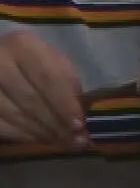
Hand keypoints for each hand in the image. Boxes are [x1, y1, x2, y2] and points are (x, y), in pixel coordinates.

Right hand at [0, 31, 85, 145]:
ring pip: (14, 114)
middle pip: (30, 99)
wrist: (2, 65)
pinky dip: (24, 135)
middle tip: (77, 140)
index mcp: (22, 46)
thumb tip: (83, 116)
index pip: (47, 78)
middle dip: (57, 123)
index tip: (80, 124)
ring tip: (64, 142)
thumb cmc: (35, 63)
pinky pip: (1, 125)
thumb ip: (67, 84)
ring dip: (42, 132)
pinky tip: (42, 139)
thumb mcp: (54, 64)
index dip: (65, 104)